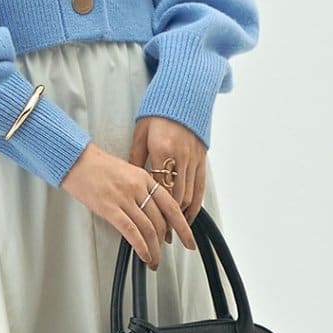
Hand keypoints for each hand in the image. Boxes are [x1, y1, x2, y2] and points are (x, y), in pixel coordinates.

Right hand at [60, 121, 201, 267]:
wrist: (76, 160)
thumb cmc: (98, 166)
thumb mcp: (128, 172)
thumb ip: (141, 189)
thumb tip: (150, 213)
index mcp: (145, 178)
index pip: (171, 205)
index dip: (182, 226)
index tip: (188, 239)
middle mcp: (138, 187)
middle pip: (160, 220)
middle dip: (165, 241)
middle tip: (165, 254)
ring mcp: (124, 198)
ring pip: (148, 228)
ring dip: (153, 249)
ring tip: (154, 261)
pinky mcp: (109, 208)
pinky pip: (131, 231)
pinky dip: (140, 246)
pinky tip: (143, 255)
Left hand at [130, 115, 207, 238]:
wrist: (183, 96)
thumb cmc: (158, 114)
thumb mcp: (140, 134)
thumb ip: (136, 159)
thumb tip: (131, 181)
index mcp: (162, 150)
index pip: (159, 188)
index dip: (155, 210)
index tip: (150, 225)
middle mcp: (180, 156)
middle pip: (175, 197)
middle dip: (169, 219)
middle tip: (162, 236)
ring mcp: (193, 158)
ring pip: (189, 194)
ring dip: (182, 215)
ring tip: (174, 230)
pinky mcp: (202, 158)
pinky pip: (200, 186)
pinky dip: (196, 203)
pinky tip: (190, 215)